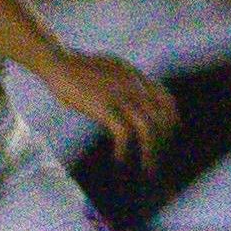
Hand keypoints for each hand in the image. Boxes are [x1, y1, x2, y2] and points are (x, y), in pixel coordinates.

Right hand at [46, 51, 179, 170]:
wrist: (58, 61)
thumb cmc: (79, 67)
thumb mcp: (111, 69)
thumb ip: (125, 81)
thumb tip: (130, 99)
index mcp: (137, 77)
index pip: (167, 100)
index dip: (171, 121)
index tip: (166, 138)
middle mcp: (135, 86)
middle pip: (162, 118)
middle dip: (163, 142)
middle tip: (156, 160)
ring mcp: (121, 96)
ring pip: (148, 129)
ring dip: (150, 153)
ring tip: (147, 169)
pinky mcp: (105, 106)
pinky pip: (124, 134)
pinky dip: (124, 151)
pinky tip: (119, 162)